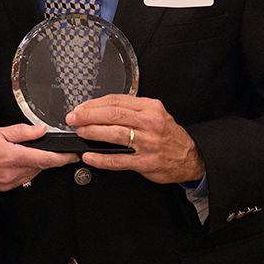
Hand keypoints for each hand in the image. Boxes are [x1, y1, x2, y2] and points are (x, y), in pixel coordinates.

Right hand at [0, 124, 78, 194]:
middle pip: (41, 167)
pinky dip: (24, 170)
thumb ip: (21, 132)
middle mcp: (14, 173)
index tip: (73, 155)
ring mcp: (9, 183)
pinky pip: (22, 179)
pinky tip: (13, 161)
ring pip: (32, 173)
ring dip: (34, 163)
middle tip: (43, 146)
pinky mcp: (4, 188)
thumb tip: (40, 130)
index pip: (47, 159)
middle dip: (46, 157)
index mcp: (14, 157)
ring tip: (22, 152)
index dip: (63, 158)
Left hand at [67, 94, 204, 183]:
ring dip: (92, 132)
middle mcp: (149, 123)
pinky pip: (119, 160)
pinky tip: (89, 156)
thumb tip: (100, 109)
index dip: (94, 104)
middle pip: (113, 114)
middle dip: (88, 115)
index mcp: (149, 108)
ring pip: (115, 134)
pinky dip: (101, 158)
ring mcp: (148, 143)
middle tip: (73, 118)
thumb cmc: (168, 135)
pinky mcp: (145, 162)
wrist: (190, 157)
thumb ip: (131, 110)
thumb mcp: (155, 114)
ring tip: (79, 132)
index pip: (116, 101)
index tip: (80, 107)